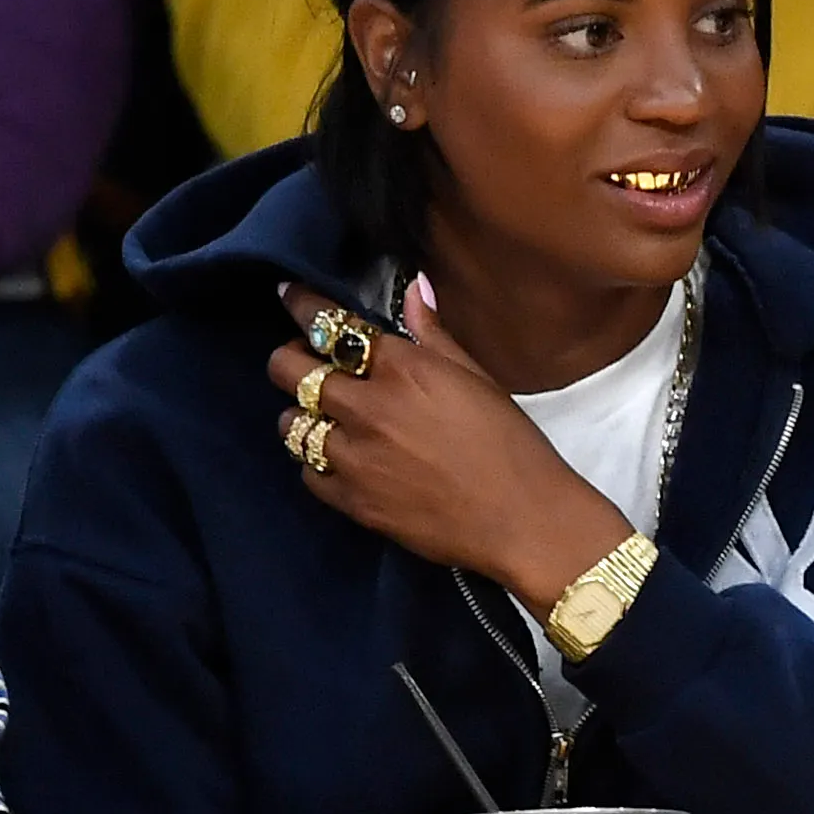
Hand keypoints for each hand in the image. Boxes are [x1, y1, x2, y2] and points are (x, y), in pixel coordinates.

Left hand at [272, 281, 629, 608]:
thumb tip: (414, 290)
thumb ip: (435, 335)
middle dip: (290, 360)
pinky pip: (307, 473)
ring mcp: (354, 457)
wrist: (524, 523)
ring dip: (303, 417)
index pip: (331, 325)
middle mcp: (369, 407)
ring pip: (291, 424)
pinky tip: (342, 463)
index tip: (291, 296)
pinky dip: (318, 465)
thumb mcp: (480, 381)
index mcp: (405, 370)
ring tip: (326, 421)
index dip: (303, 306)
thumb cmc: (514, 448)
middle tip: (306, 365)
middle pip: (288, 370)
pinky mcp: (352, 501)